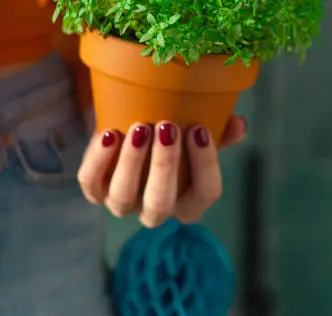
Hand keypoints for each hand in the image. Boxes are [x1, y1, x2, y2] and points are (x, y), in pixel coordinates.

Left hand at [78, 116, 245, 227]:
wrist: (130, 127)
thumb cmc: (171, 135)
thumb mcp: (194, 132)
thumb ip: (219, 130)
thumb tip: (239, 124)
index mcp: (188, 199)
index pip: (205, 194)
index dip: (205, 165)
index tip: (199, 129)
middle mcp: (154, 209)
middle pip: (160, 204)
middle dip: (164, 166)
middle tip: (165, 126)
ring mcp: (122, 203)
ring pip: (123, 198)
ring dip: (131, 163)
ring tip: (139, 126)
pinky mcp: (95, 190)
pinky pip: (91, 184)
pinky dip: (98, 161)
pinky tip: (109, 133)